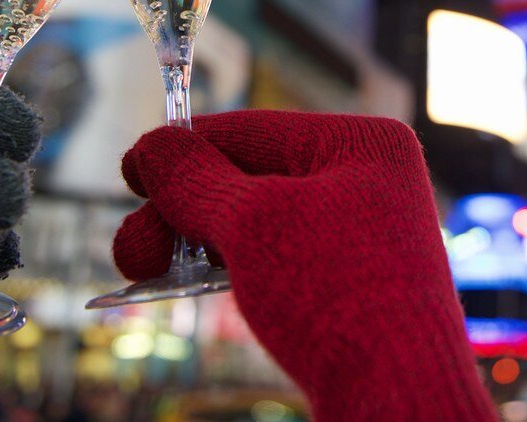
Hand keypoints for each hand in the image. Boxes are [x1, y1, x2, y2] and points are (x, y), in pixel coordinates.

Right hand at [113, 111, 496, 421]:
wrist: (397, 394)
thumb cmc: (336, 295)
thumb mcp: (252, 224)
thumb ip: (194, 181)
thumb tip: (152, 147)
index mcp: (362, 143)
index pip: (251, 131)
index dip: (182, 149)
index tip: (129, 171)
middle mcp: (367, 181)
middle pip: (248, 179)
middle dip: (180, 212)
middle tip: (132, 252)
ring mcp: (361, 234)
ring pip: (257, 224)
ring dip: (195, 244)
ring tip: (143, 274)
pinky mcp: (350, 285)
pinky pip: (276, 260)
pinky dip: (228, 268)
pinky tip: (188, 285)